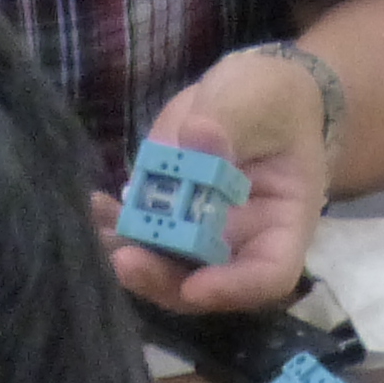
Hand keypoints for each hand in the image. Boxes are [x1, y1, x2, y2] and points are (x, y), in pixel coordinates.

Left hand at [103, 54, 331, 314]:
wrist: (251, 93)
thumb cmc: (272, 97)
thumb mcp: (258, 98)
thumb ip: (230, 120)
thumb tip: (197, 139)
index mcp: (283, 223)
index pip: (269, 275)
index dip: (233, 289)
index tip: (196, 286)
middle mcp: (243, 244)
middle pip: (207, 283)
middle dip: (163, 278)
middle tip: (126, 261)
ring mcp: (204, 238)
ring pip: (168, 267)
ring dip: (131, 256)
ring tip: (101, 226)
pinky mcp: (172, 221)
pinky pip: (144, 237)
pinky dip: (119, 227)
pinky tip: (99, 206)